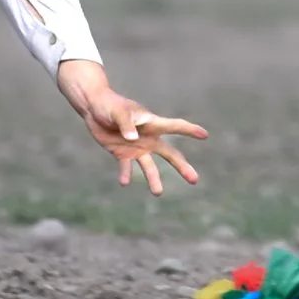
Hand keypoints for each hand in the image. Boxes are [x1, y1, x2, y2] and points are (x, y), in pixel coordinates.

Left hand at [55, 59, 206, 194]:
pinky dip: (125, 174)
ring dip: (154, 180)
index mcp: (151, 123)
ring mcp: (136, 147)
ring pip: (150, 167)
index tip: (205, 135)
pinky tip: (124, 182)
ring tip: (158, 193)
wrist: (94, 108)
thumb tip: (132, 138)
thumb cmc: (109, 105)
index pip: (174, 126)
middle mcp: (148, 138)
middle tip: (195, 180)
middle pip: (170, 154)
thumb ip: (126, 124)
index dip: (189, 130)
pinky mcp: (122, 153)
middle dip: (182, 166)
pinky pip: (126, 167)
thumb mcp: (118, 112)